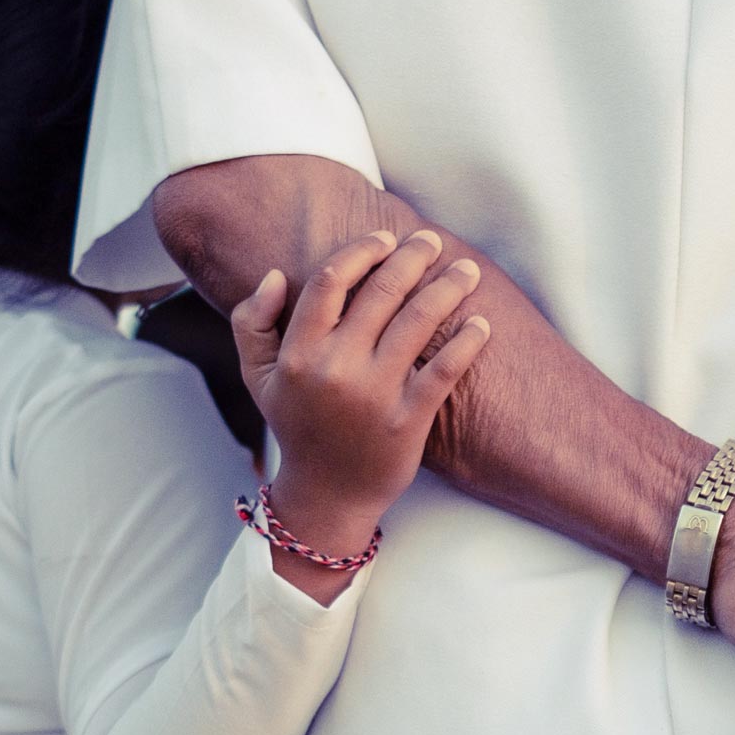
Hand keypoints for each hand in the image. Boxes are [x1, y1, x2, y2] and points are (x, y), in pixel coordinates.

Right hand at [230, 228, 491, 558]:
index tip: (385, 239)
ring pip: (418, 322)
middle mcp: (336, 368)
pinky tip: (482, 324)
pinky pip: (443, 371)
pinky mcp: (407, 421)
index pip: (332, 281)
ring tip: (467, 271)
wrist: (327, 495)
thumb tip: (278, 274)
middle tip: (430, 241)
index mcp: (299, 353)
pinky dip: (467, 343)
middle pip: (382, 292)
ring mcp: (374, 394)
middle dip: (412, 258)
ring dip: (448, 288)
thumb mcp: (257, 378)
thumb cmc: (298, 427)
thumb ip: (252, 322)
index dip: (362, 251)